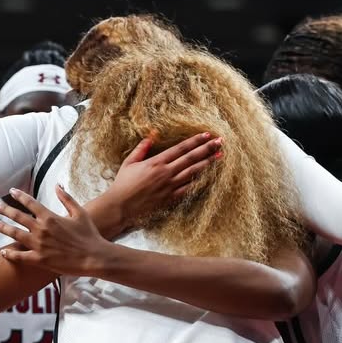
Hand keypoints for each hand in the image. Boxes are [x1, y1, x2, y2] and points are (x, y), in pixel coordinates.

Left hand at [0, 186, 113, 275]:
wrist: (94, 257)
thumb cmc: (89, 235)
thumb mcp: (79, 213)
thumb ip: (66, 198)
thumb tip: (57, 185)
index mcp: (50, 217)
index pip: (30, 203)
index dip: (19, 196)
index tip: (11, 191)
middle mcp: (41, 230)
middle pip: (18, 217)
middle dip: (4, 210)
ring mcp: (39, 245)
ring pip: (15, 234)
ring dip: (3, 228)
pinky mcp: (39, 260)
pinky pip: (20, 257)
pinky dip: (10, 255)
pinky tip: (3, 252)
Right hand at [105, 132, 222, 228]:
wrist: (121, 207)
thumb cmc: (123, 184)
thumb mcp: (129, 162)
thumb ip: (142, 148)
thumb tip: (152, 135)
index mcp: (156, 162)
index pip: (180, 148)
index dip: (195, 141)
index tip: (206, 135)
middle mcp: (165, 172)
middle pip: (191, 158)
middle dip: (207, 149)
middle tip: (220, 141)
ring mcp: (170, 186)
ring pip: (193, 172)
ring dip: (207, 163)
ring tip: (219, 156)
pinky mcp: (171, 198)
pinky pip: (189, 188)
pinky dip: (199, 181)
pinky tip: (208, 176)